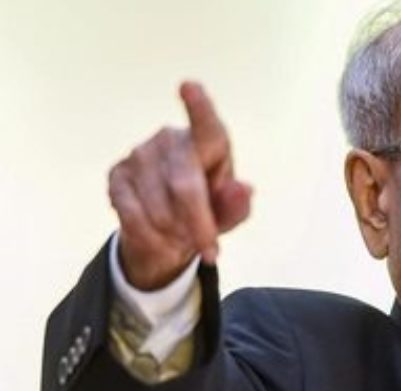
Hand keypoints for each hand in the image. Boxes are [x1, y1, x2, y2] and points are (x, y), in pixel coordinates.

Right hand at [108, 82, 251, 289]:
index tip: (189, 86)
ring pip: (159, 208)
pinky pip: (132, 216)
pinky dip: (151, 237)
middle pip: (184, 186)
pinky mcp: (116, 174)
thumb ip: (238, 204)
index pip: (206, 124)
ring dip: (175, 234)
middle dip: (199, 225)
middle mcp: (171, 139)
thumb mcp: (229, 213)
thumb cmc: (208, 210)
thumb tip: (244, 188)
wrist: (167, 228)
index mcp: (208, 141)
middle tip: (211, 253)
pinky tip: (159, 236)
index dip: (199, 106)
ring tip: (182, 235)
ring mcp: (139, 153)